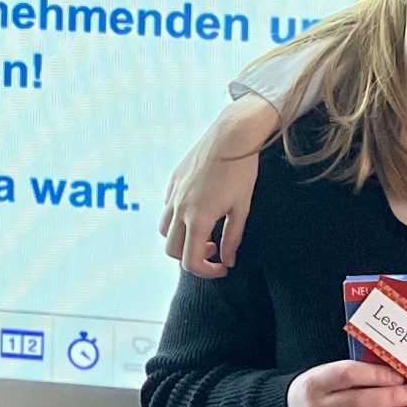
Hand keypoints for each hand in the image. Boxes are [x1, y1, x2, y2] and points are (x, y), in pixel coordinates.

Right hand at [160, 97, 278, 277]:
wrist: (232, 134)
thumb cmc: (241, 171)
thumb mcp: (241, 208)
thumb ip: (232, 238)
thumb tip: (227, 260)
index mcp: (198, 219)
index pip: (191, 262)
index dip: (207, 272)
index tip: (222, 268)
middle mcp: (180, 209)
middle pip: (173, 251)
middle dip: (192, 257)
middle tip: (214, 249)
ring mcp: (174, 194)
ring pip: (164, 230)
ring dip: (181, 238)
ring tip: (204, 230)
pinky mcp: (173, 181)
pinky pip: (167, 207)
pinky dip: (178, 218)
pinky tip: (198, 208)